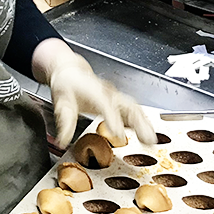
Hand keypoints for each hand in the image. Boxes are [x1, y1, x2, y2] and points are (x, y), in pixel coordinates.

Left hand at [33, 40, 156, 146]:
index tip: (119, 135)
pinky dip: (143, 123)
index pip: (107, 106)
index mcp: (95, 92)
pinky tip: (148, 135)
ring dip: (145, 124)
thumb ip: (65, 123)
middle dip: (140, 123)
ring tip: (152, 140)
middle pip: (129, 107)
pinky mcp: (120, 101)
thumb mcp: (61, 104)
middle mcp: (109, 93)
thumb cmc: (68, 85)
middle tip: (147, 139)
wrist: (72, 72)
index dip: (114, 120)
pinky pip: (135, 111)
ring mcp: (117, 96)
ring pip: (136, 109)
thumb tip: (62, 142)